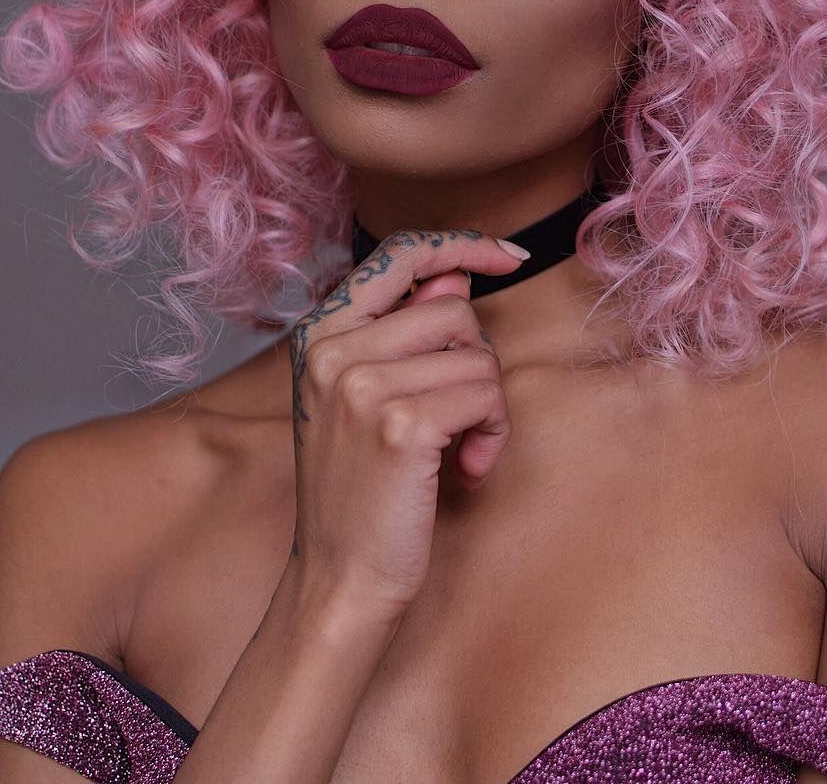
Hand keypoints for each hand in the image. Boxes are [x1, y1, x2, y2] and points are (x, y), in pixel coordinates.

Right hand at [287, 229, 526, 619]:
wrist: (339, 581)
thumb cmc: (362, 489)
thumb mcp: (369, 398)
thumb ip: (406, 331)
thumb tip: (457, 273)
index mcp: (318, 333)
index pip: (399, 255)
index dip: (462, 245)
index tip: (508, 255)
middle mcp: (330, 348)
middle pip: (454, 310)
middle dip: (477, 363)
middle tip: (461, 417)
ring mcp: (359, 384)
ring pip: (477, 353)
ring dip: (488, 405)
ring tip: (462, 449)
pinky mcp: (398, 425)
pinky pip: (486, 395)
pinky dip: (493, 433)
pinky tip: (468, 469)